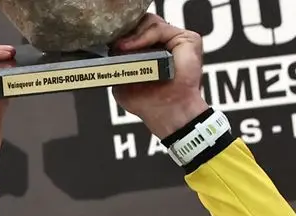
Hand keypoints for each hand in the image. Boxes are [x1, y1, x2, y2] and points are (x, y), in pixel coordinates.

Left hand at [111, 14, 209, 138]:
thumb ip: (116, 66)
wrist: (167, 113)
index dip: (122, 34)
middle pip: (141, 22)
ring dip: (132, 34)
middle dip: (126, 31)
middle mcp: (164, 43)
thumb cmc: (149, 103)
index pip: (135, 30)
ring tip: (121, 48)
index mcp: (151, 50)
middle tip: (114, 45)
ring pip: (149, 22)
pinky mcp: (187, 39)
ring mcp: (175, 40)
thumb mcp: (123, 83)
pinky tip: (131, 47)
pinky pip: (160, 29)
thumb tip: (108, 51)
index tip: (109, 44)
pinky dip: (143, 37)